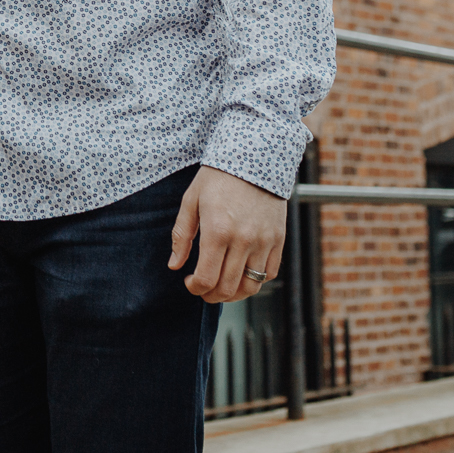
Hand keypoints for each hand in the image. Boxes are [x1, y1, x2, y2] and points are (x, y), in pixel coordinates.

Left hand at [167, 166, 286, 302]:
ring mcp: (263, 241)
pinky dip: (256, 281)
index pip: (205, 278)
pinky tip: (242, 274)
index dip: (194, 288)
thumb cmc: (218, 177)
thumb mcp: (191, 201)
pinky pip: (270, 273)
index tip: (189, 282)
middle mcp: (243, 240)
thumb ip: (182, 235)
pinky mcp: (278, 239)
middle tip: (203, 290)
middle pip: (227, 288)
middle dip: (211, 295)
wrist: (255, 157)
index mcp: (217, 231)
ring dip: (234, 294)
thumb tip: (174, 265)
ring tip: (222, 287)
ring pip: (251, 286)